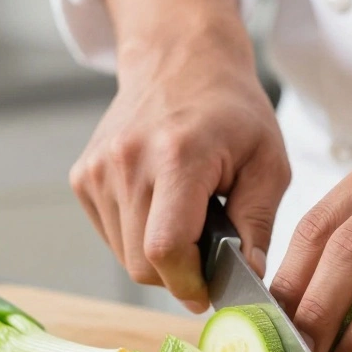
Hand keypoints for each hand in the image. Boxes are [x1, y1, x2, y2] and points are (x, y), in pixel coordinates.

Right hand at [69, 0, 289, 312]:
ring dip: (156, 255)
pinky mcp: (83, 176)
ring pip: (123, 256)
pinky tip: (159, 206)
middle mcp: (127, 162)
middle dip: (176, 274)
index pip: (165, 249)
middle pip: (141, 263)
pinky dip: (137, 236)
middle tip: (205, 256)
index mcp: (177, 156)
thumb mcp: (268, 162)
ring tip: (185, 219)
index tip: (210, 290)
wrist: (179, 61)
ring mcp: (98, 169)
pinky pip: (110, 235)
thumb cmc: (230, 110)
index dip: (188, 283)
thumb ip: (259, 225)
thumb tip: (248, 278)